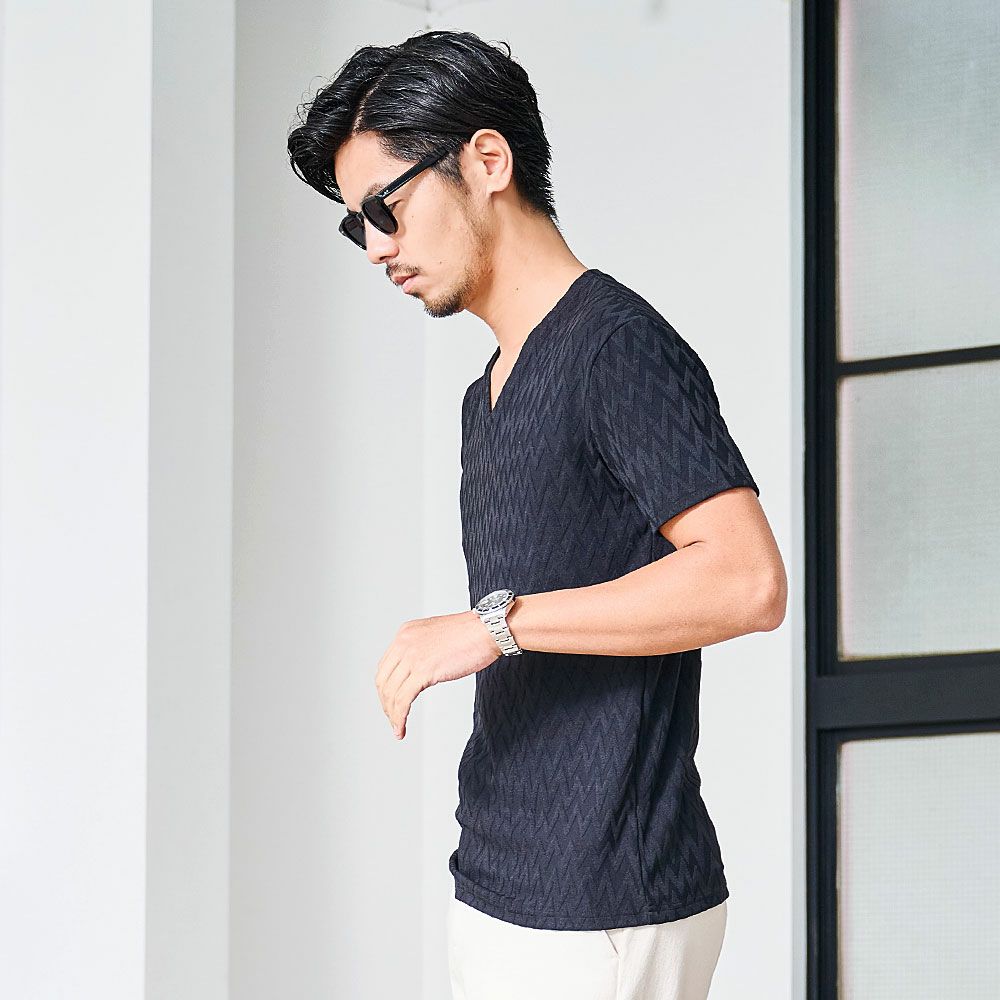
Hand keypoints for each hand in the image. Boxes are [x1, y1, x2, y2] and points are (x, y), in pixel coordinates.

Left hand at [375, 610, 502, 740]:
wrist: (487, 629)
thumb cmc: (472, 633)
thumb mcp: (437, 637)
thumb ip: (424, 650)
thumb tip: (421, 671)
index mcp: (405, 633)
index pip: (385, 666)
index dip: (386, 688)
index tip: (391, 702)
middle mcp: (403, 643)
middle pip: (383, 680)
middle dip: (386, 703)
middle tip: (393, 718)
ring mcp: (412, 657)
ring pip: (391, 693)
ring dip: (392, 715)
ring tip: (398, 728)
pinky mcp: (423, 671)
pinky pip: (403, 700)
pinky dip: (399, 718)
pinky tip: (401, 729)